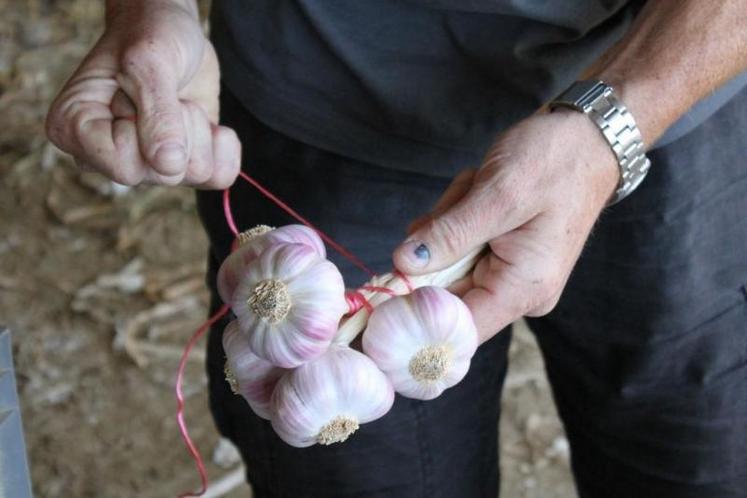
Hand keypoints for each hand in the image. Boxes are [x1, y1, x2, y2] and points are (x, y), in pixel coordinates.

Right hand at [46, 1, 239, 187]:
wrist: (174, 32)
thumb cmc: (149, 35)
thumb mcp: (150, 62)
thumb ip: (157, 114)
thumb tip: (168, 165)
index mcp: (75, 130)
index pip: (126, 168)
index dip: (150, 132)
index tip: (140, 93)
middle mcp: (104, 157)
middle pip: (162, 175)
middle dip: (180, 129)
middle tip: (166, 93)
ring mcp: (143, 165)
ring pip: (193, 176)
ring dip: (200, 132)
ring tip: (179, 102)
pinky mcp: (179, 165)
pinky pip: (218, 178)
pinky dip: (224, 147)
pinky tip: (212, 124)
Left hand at [393, 110, 619, 341]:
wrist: (589, 138)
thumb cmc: (555, 161)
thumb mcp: (497, 193)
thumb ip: (449, 234)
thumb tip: (402, 265)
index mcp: (523, 288)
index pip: (458, 328)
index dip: (418, 313)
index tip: (388, 283)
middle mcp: (519, 293)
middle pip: (446, 290)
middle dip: (440, 243)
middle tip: (464, 200)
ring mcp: (510, 276)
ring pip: (446, 263)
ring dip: (450, 221)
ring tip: (478, 188)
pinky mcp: (502, 257)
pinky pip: (458, 246)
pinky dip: (457, 216)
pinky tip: (478, 189)